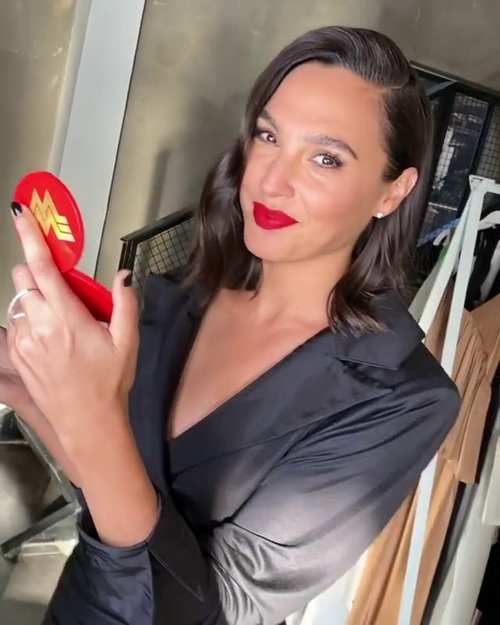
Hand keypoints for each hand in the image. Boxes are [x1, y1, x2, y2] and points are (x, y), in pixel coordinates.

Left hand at [6, 205, 138, 456]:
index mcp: (66, 317)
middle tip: (62, 291)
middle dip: (37, 274)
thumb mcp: (127, 342)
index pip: (41, 268)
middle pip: (23, 278)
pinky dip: (29, 320)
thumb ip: (125, 303)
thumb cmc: (109, 382)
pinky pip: (15, 324)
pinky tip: (51, 340)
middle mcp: (38, 325)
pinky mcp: (16, 356)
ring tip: (61, 323)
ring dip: (35, 299)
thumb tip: (124, 275)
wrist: (87, 423)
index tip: (21, 214)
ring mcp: (23, 342)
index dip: (30, 237)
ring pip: (18, 301)